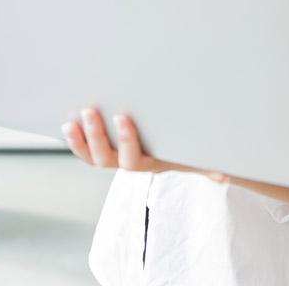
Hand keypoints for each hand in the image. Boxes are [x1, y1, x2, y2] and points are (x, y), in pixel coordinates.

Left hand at [61, 109, 228, 181]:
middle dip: (95, 136)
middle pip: (105, 158)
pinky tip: (64, 122)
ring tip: (69, 122)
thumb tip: (224, 178)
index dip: (126, 140)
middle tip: (90, 111)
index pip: (133, 158)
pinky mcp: (98, 148)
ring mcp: (110, 156)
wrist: (172, 152)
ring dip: (78, 141)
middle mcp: (125, 162)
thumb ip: (207, 167)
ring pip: (90, 156)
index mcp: (147, 163)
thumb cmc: (183, 148)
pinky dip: (73, 139)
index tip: (122, 117)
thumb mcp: (195, 156)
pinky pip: (82, 149)